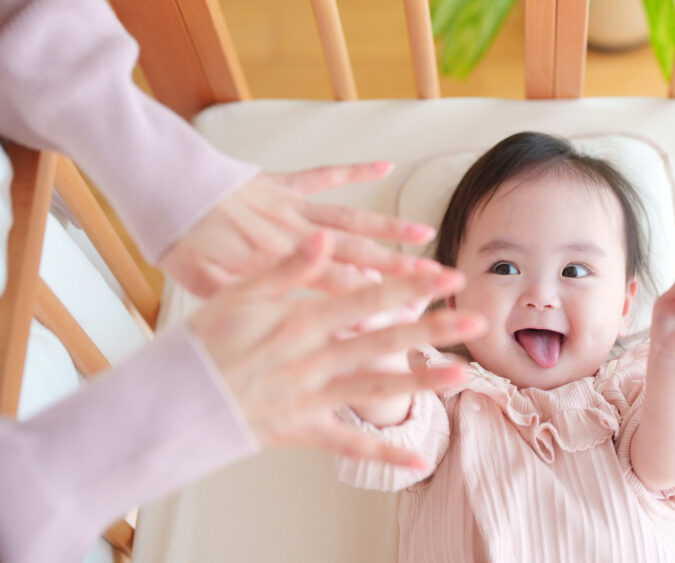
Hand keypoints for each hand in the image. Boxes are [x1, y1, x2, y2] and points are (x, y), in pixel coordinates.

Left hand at [161, 164, 440, 296]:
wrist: (162, 186)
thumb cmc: (179, 241)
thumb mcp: (202, 284)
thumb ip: (245, 299)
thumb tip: (285, 320)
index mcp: (276, 265)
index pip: (335, 289)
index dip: (372, 303)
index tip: (406, 316)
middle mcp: (294, 235)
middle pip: (355, 257)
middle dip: (399, 270)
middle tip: (435, 279)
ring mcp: (293, 206)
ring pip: (350, 218)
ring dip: (388, 228)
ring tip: (426, 235)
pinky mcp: (285, 181)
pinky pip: (325, 175)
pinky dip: (356, 169)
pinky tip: (385, 164)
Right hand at [189, 231, 486, 466]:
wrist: (172, 399)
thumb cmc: (205, 341)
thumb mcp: (238, 294)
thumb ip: (285, 268)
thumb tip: (323, 239)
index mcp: (299, 322)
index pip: (365, 298)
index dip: (408, 285)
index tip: (444, 273)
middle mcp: (312, 360)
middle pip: (382, 343)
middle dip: (433, 330)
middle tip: (476, 320)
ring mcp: (311, 399)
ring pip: (375, 390)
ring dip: (422, 384)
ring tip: (464, 375)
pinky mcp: (304, 431)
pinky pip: (347, 445)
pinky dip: (382, 454)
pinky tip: (418, 461)